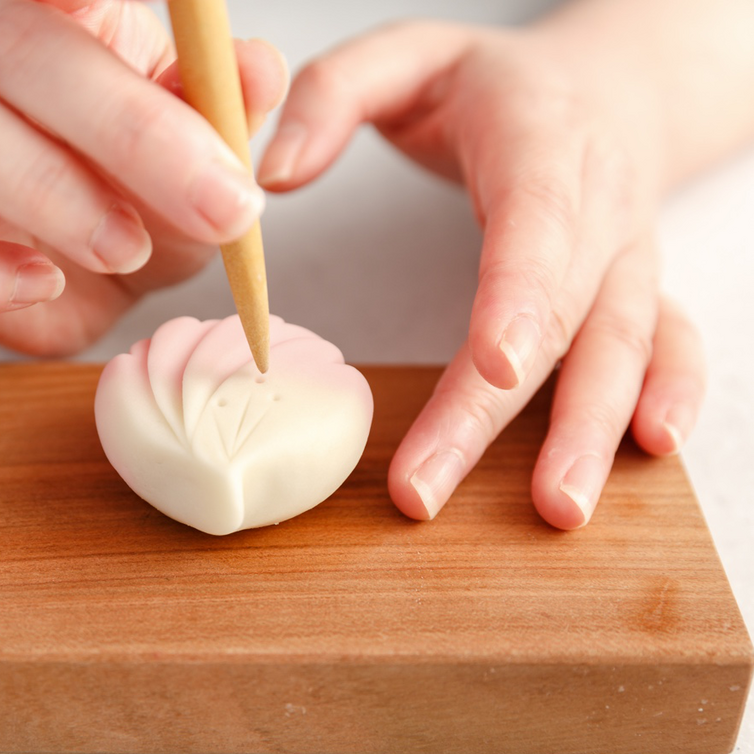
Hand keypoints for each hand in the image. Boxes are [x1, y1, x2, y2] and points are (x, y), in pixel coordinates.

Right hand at [0, 0, 286, 354]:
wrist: (76, 271)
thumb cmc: (135, 191)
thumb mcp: (198, 152)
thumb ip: (223, 110)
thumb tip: (256, 70)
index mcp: (48, 12)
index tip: (139, 5)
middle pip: (13, 46)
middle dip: (130, 131)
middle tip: (221, 206)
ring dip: (45, 191)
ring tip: (128, 249)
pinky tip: (38, 282)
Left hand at [258, 21, 705, 528]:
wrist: (607, 85)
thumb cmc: (493, 82)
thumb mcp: (406, 55)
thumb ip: (334, 94)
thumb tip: (272, 176)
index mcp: (540, 144)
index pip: (536, 225)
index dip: (518, 296)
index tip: (493, 363)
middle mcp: (597, 207)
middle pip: (557, 317)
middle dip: (496, 412)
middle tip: (431, 489)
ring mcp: (626, 254)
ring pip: (619, 347)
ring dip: (590, 430)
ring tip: (557, 507)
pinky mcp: (637, 289)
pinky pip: (670, 341)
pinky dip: (672, 394)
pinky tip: (647, 451)